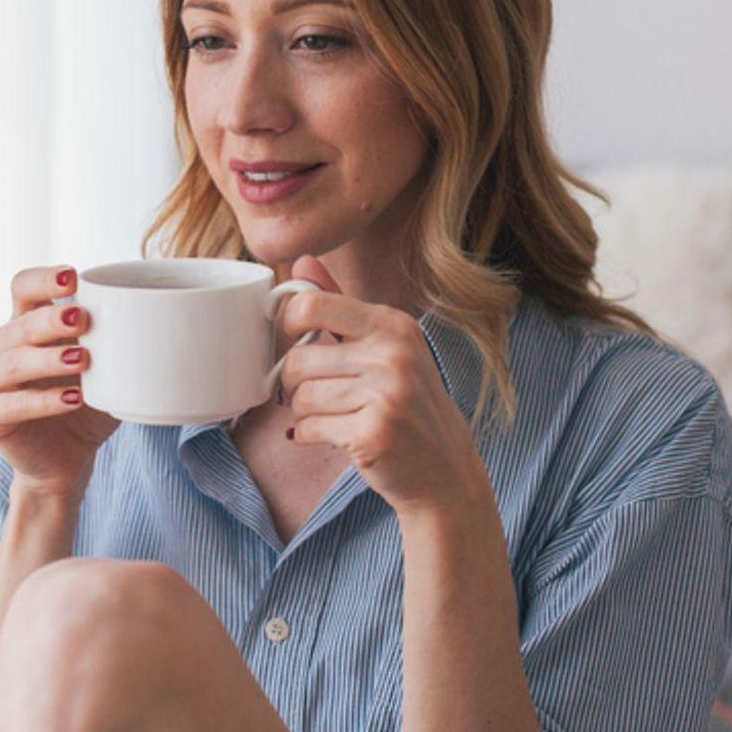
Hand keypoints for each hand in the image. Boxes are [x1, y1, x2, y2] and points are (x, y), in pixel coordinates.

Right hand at [0, 264, 119, 501]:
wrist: (69, 459)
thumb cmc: (89, 405)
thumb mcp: (108, 369)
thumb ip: (119, 342)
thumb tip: (161, 314)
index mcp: (27, 324)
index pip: (22, 287)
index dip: (43, 279)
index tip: (73, 279)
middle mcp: (1, 348)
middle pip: (17, 324)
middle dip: (50, 320)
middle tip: (83, 320)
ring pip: (9, 363)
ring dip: (47, 359)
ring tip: (83, 360)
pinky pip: (7, 405)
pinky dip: (41, 401)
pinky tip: (72, 399)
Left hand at [275, 255, 490, 514]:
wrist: (445, 469)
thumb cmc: (408, 405)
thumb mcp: (386, 347)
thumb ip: (340, 305)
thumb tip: (302, 261)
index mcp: (393, 325)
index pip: (312, 305)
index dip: (286, 323)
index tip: (290, 341)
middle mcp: (393, 354)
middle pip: (299, 358)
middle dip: (293, 382)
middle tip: (310, 394)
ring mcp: (386, 394)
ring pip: (301, 396)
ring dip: (302, 412)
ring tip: (326, 416)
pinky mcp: (373, 433)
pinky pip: (309, 427)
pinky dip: (310, 435)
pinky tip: (332, 435)